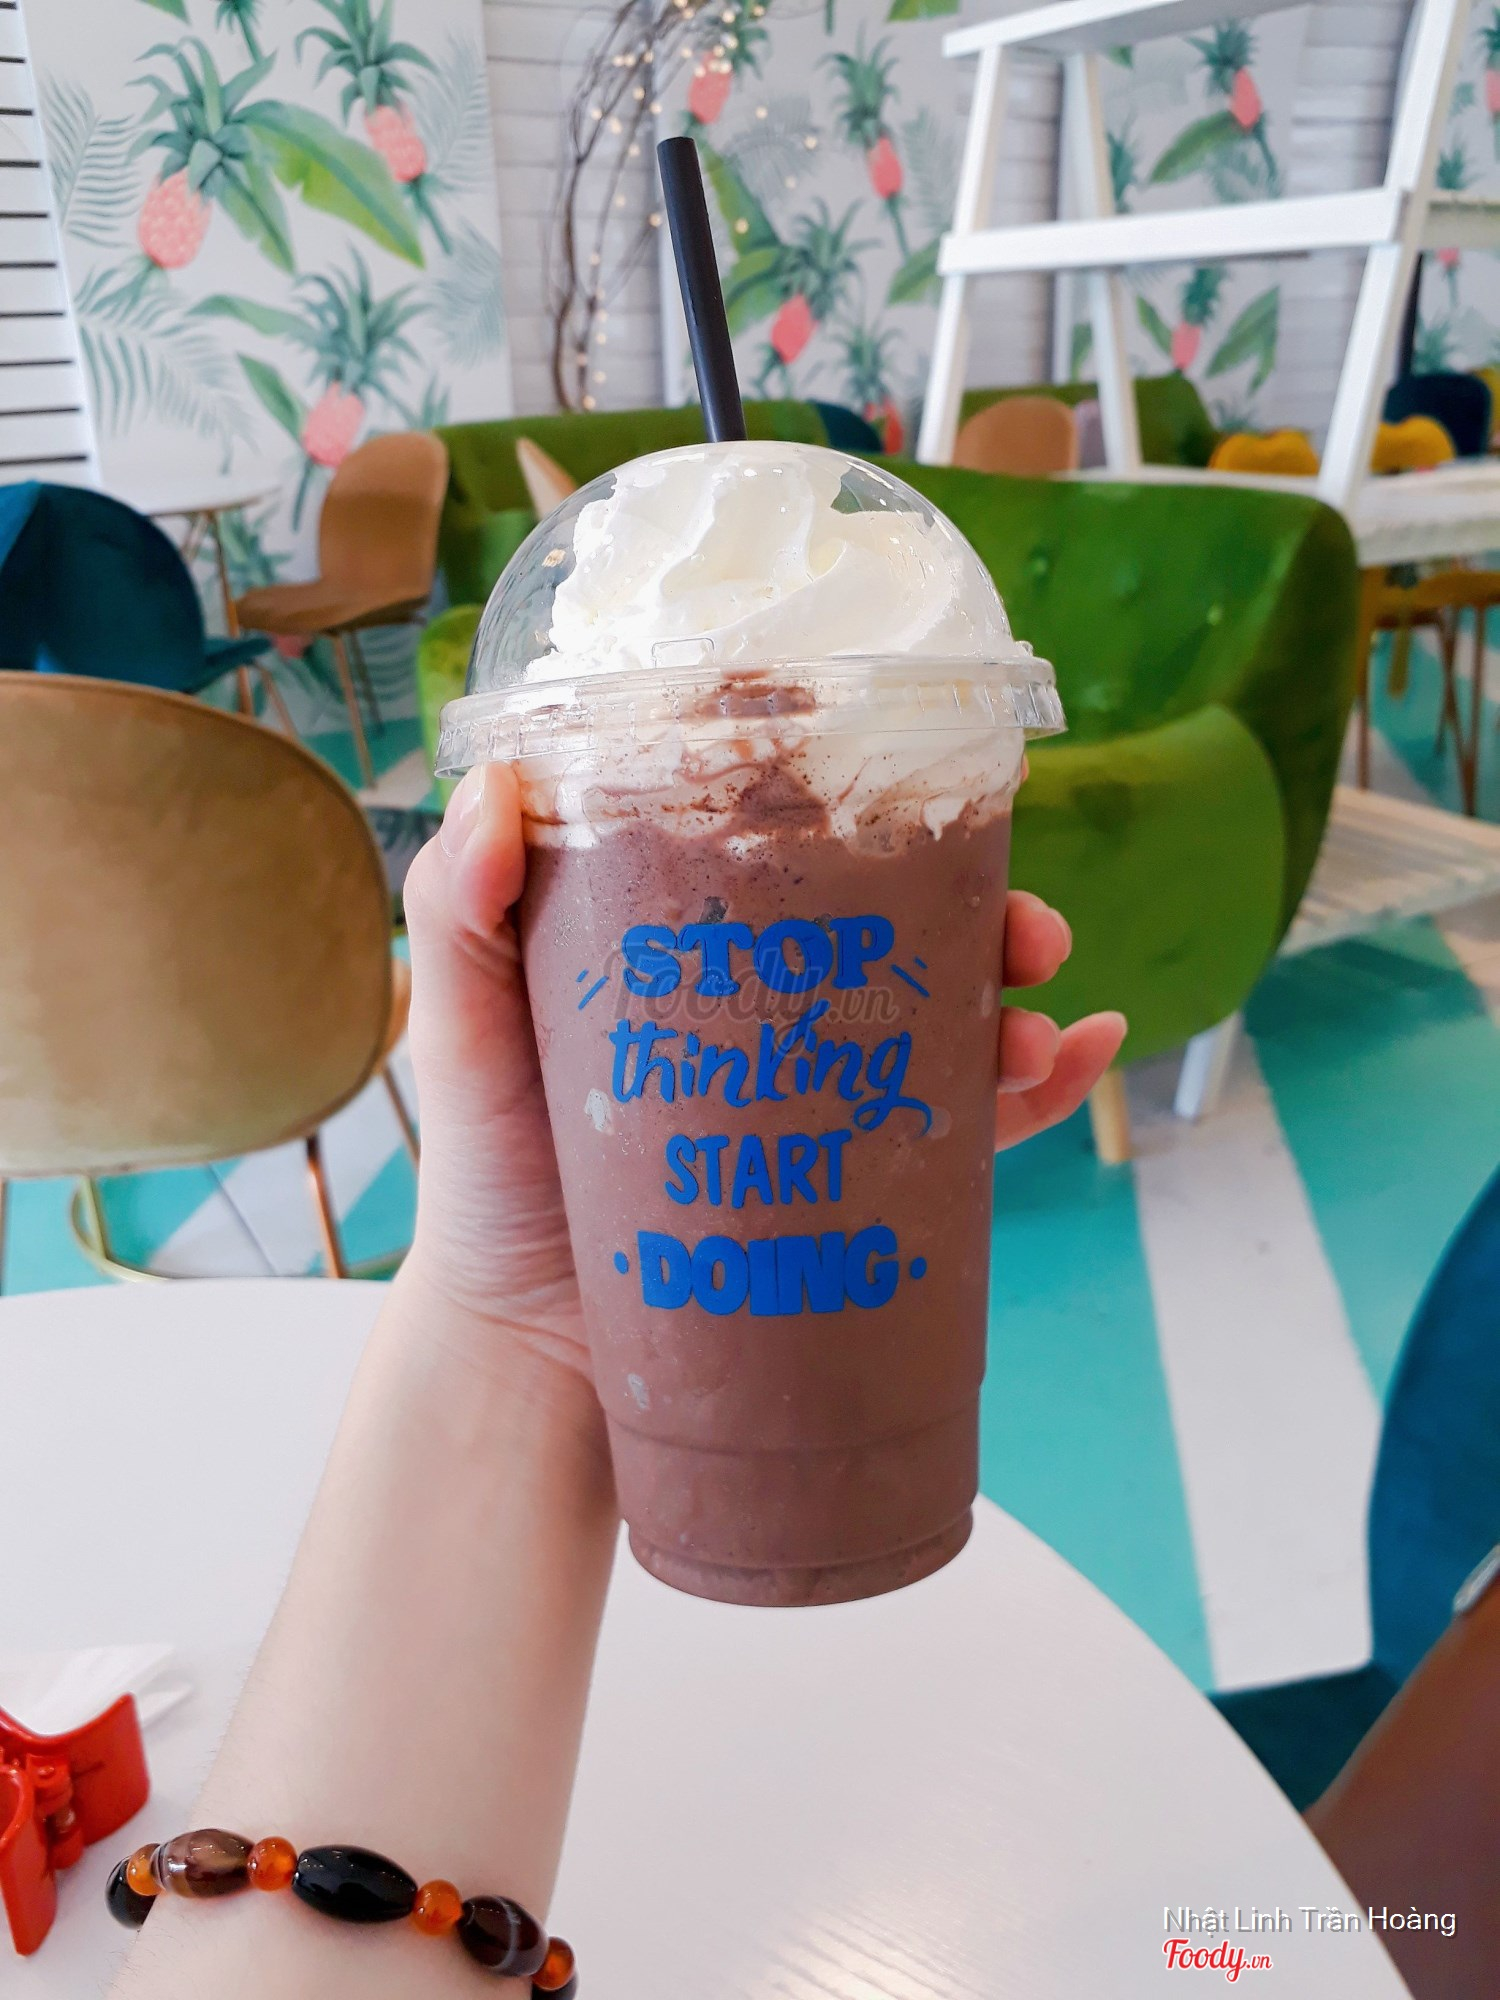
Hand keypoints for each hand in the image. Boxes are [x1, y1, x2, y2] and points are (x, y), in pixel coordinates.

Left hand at [399, 766, 1125, 1369]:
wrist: (526, 1355)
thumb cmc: (486, 1181)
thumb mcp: (461, 1032)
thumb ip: (458, 914)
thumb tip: (497, 783)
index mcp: (697, 955)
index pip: (799, 864)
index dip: (873, 822)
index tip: (926, 798)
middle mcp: (773, 1018)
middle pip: (901, 941)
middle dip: (983, 920)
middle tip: (1025, 931)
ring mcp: (820, 1107)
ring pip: (949, 1033)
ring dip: (1019, 1009)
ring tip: (1040, 1023)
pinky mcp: (851, 1196)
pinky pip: (964, 1139)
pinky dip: (1037, 1095)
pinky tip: (1085, 1056)